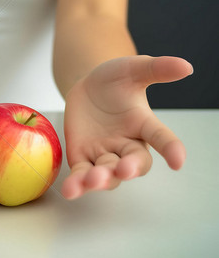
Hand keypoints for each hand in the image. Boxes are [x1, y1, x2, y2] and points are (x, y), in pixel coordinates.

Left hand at [61, 55, 192, 199]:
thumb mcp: (132, 68)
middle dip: (130, 168)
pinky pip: (80, 174)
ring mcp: (104, 154)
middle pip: (134, 163)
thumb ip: (156, 68)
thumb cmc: (115, 80)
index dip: (171, 149)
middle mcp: (127, 145)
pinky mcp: (82, 157)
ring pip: (107, 173)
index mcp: (144, 125)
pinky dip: (77, 184)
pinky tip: (70, 190)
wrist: (87, 86)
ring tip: (93, 180)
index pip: (162, 138)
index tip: (178, 161)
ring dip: (101, 179)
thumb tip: (186, 66)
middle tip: (124, 170)